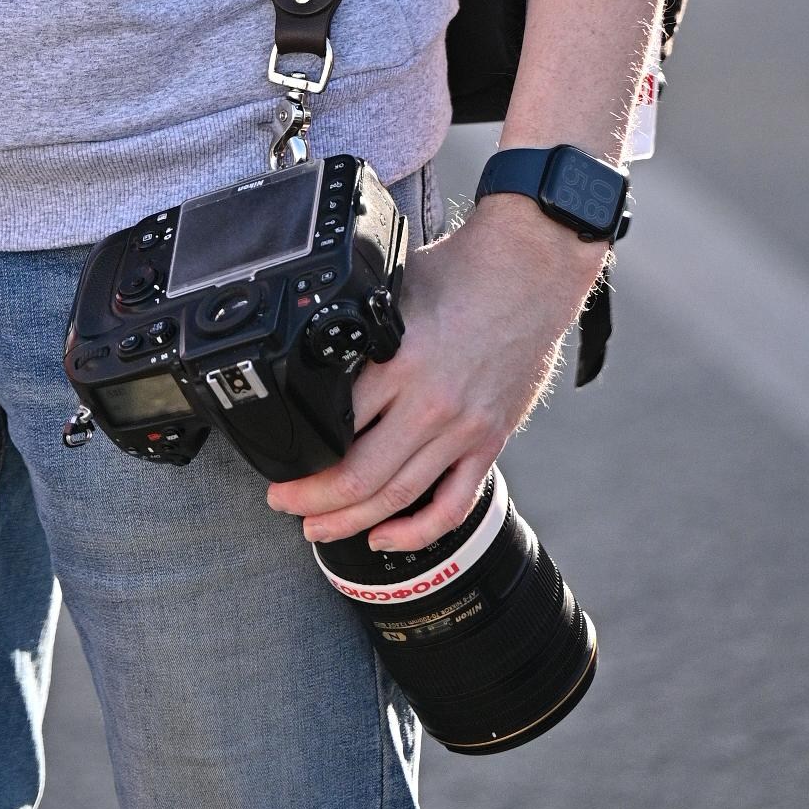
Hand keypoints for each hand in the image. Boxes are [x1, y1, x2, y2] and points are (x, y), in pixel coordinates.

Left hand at [266, 198, 604, 551]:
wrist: (528, 273)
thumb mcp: (392, 288)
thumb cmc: (461, 271)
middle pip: (360, 476)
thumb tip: (316, 350)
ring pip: (399, 498)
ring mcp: (462, 430)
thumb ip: (360, 329)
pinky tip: (387, 537)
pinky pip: (453, 504)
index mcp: (399, 362)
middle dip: (312, 501)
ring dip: (352, 522)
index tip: (280, 463)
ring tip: (319, 529)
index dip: (301, 456)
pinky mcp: (488, 442)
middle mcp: (430, 404)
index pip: (336, 426)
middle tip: (284, 503)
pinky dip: (417, 531)